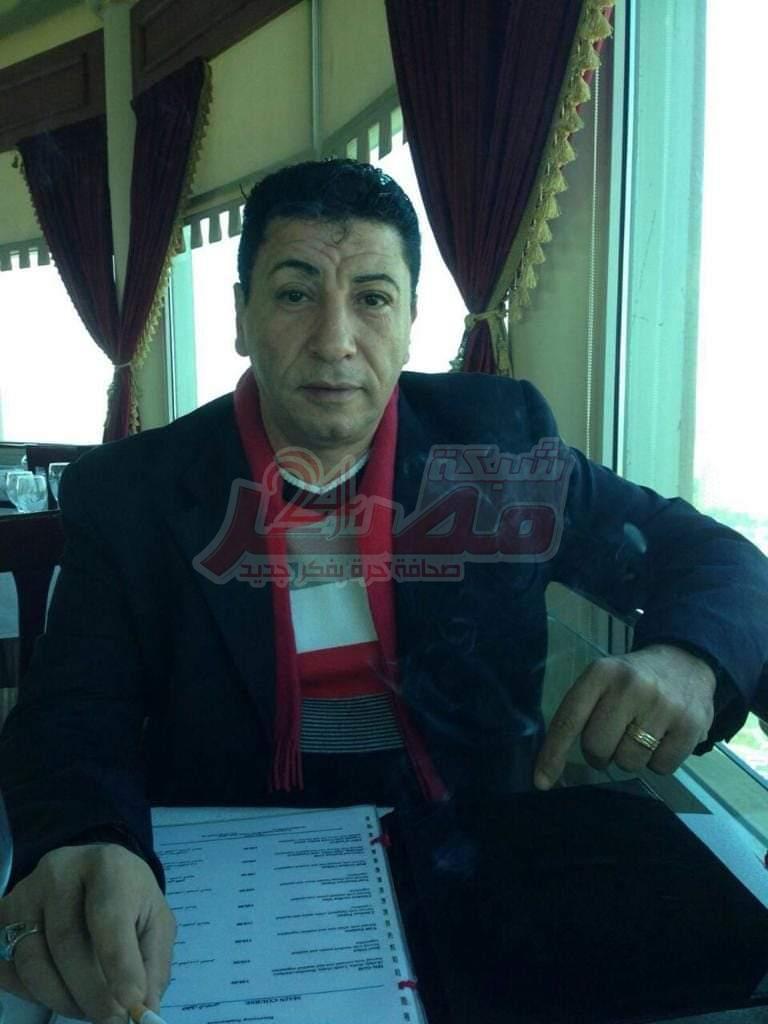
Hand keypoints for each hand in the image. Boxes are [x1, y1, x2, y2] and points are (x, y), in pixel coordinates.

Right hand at [0, 843, 175, 1021]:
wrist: (93, 872)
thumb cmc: (129, 898)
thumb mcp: (154, 920)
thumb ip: (153, 964)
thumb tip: (144, 1011)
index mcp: (108, 866)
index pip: (108, 917)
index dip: (118, 965)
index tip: (130, 1003)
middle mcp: (61, 871)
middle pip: (67, 943)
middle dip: (92, 993)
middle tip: (112, 1018)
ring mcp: (27, 892)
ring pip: (33, 961)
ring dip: (62, 999)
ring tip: (89, 1010)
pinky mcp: (5, 914)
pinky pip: (8, 968)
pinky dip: (32, 995)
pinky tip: (60, 996)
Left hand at [534, 644, 716, 789]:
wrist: (685, 662)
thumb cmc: (633, 680)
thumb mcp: (602, 680)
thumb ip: (580, 713)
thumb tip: (551, 768)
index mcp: (601, 673)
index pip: (569, 720)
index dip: (553, 754)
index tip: (541, 781)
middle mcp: (630, 686)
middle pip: (597, 747)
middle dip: (600, 753)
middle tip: (612, 739)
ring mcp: (663, 705)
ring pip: (629, 762)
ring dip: (630, 757)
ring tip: (641, 733)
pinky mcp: (691, 725)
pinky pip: (661, 768)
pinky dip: (658, 761)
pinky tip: (663, 737)